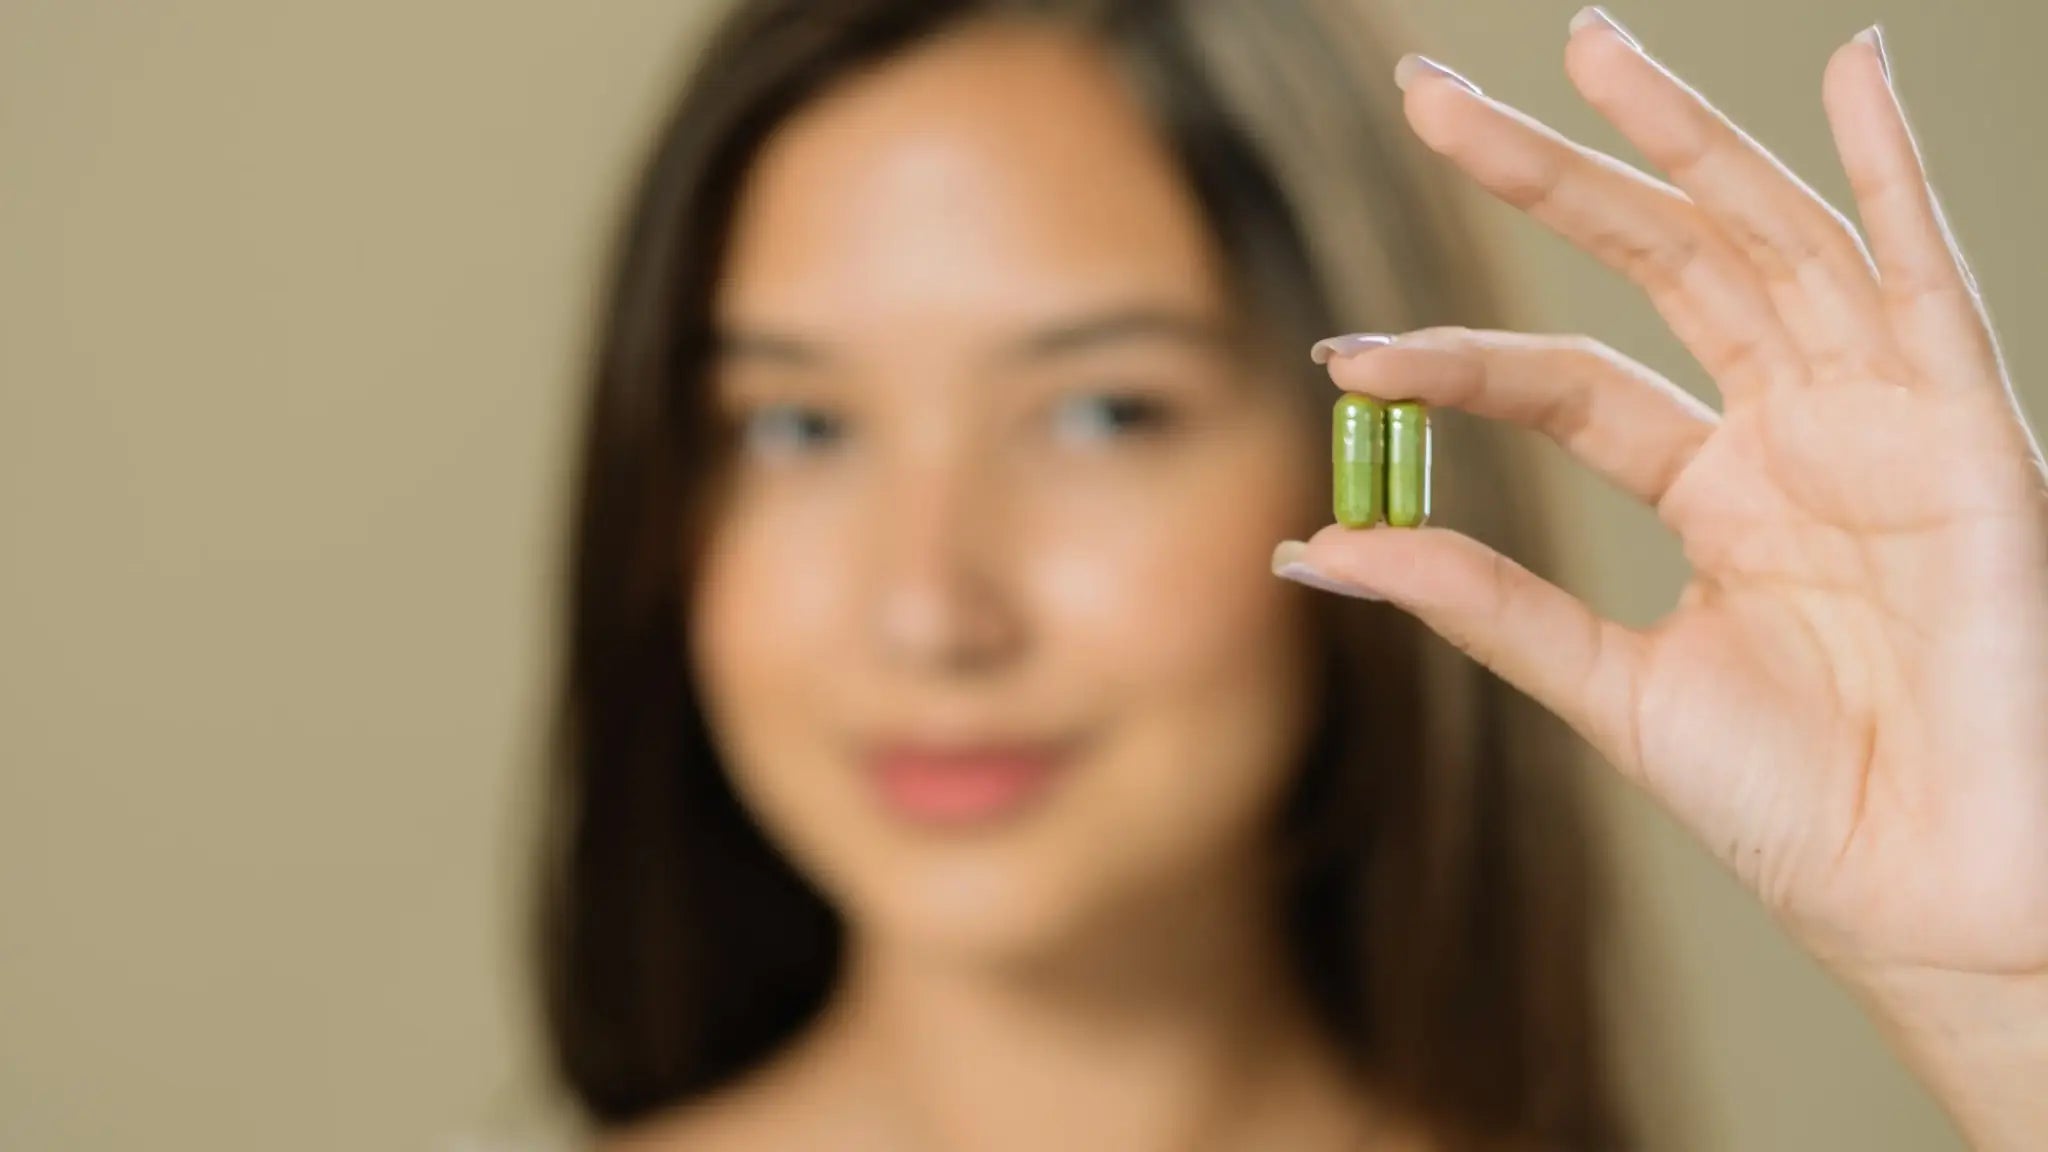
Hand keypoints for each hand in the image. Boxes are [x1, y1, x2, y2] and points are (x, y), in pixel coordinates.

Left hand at [1275, 9, 2047, 1141]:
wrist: (1930, 893)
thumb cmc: (1798, 805)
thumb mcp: (1609, 684)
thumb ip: (1478, 602)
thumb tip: (1311, 543)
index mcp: (1718, 487)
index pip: (1565, 381)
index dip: (1454, 359)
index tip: (1338, 355)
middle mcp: (1794, 429)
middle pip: (1656, 263)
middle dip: (1548, 172)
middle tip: (1427, 90)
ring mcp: (1877, 416)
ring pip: (1768, 238)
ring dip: (1682, 137)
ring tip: (1582, 46)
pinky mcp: (1965, 430)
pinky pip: (1929, 277)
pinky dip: (1895, 172)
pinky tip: (1853, 73)